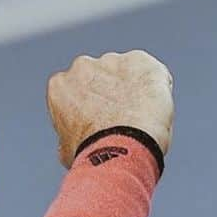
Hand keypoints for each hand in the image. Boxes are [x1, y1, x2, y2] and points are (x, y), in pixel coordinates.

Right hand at [47, 50, 174, 166]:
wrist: (123, 147)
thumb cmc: (94, 155)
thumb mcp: (68, 149)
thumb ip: (70, 133)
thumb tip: (70, 142)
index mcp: (60, 86)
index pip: (76, 91)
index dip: (90, 107)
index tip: (101, 122)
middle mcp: (82, 67)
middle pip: (100, 78)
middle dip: (111, 94)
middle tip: (124, 119)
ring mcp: (112, 61)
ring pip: (126, 73)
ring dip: (134, 89)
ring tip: (142, 117)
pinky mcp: (140, 61)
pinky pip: (151, 72)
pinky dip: (156, 86)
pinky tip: (156, 108)